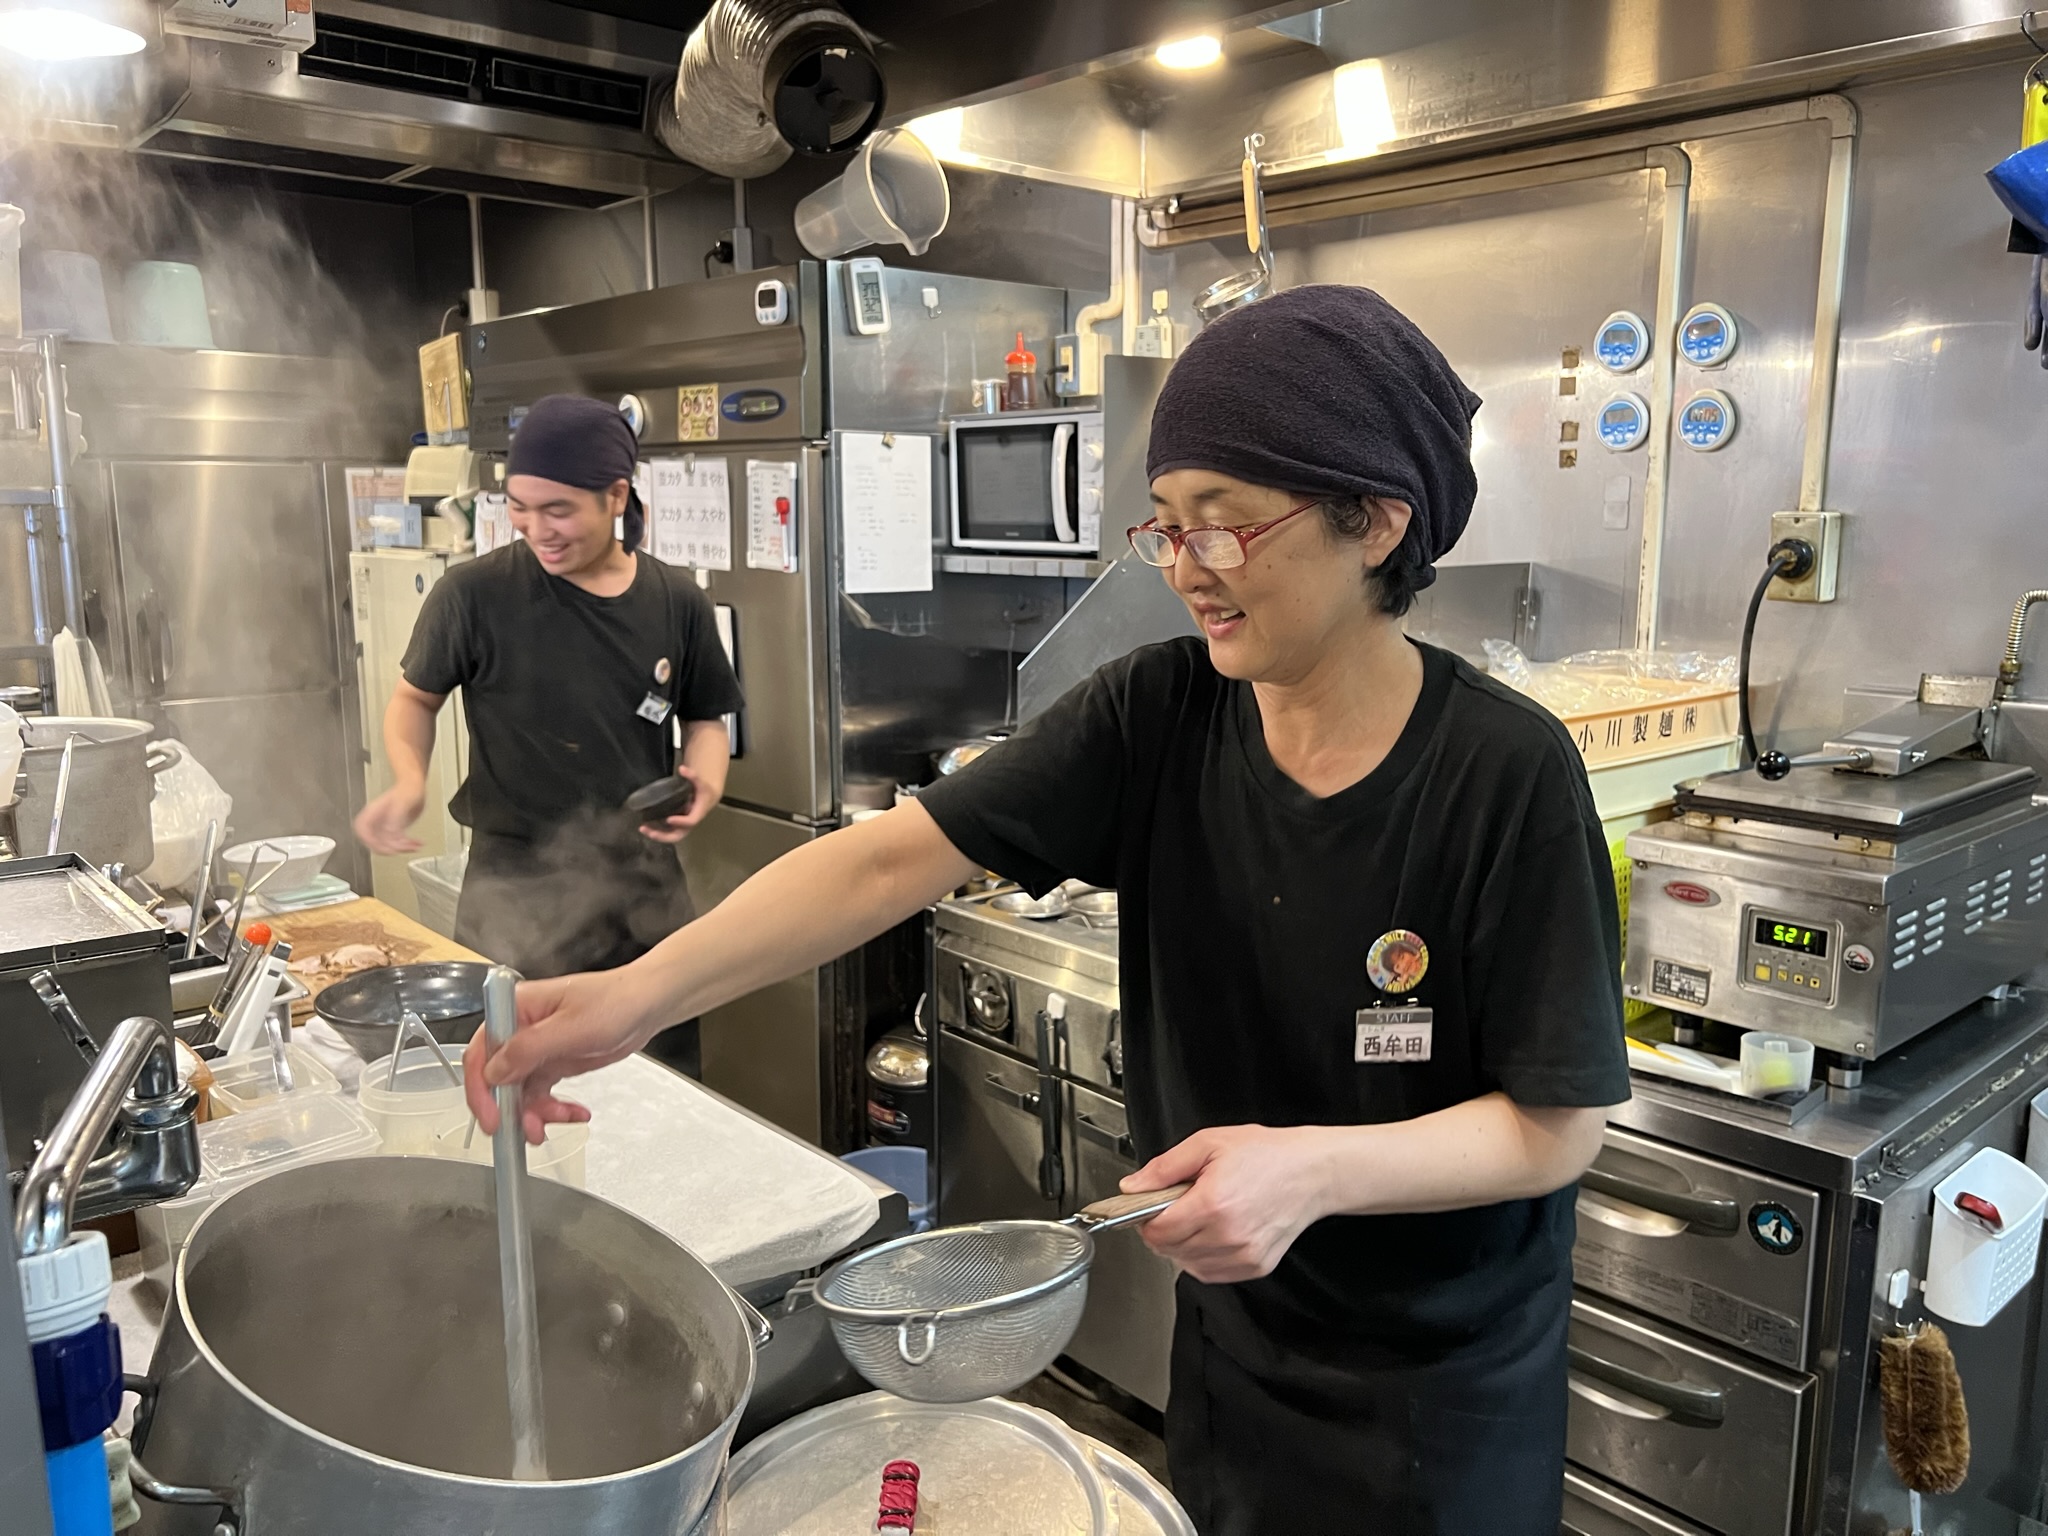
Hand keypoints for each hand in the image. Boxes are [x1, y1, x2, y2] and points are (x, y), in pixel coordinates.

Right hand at [353, 781, 425, 854]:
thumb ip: (395, 818)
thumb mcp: (402, 802)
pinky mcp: (393, 830)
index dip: (369, 840)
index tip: (382, 846)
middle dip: (388, 848)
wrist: (415, 786)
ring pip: (386, 845)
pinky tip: (416, 844)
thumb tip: (389, 832)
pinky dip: (406, 846)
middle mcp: (376, 820)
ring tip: (414, 846)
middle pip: (374, 841)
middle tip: (402, 848)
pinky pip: (396, 843)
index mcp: (373, 812)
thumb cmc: (408, 788)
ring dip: (401, 848)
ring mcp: (384, 826)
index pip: (362, 829)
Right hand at [464, 965, 668, 1142]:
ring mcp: (538, 1048)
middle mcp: (522, 1029)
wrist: (648, 1004)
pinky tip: (574, 1113)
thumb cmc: (616, 1001)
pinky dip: (554, 1110)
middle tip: (528, 1130)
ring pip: (519, 1092)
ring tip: (557, 1122)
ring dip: (533, 1114)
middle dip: (510, 1109)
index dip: (481, 1089)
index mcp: (517, 1009)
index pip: (481, 1052)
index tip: (492, 1117)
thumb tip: (494, 1071)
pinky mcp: (554, 1062)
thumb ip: (529, 1049)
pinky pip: (541, 1095)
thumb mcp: (572, 1027)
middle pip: (497, 1078)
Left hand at [638, 763, 715, 844]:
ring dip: (656, 835)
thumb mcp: (701, 782)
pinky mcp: (677, 825)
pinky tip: (645, 826)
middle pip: (678, 835)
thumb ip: (692, 775)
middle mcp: (689, 823)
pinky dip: (656, 831)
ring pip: (670, 836)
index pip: (690, 821)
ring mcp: (683, 826)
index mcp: (697, 813)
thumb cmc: (703, 790)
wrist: (706, 798)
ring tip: (642, 828)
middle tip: (650, 832)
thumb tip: (681, 768)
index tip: (668, 819)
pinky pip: (666, 832)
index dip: (680, 822)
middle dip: (664, 836)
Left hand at [1120, 1125, 1332, 1283]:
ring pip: (1187, 1265)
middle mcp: (1228, 1236)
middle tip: (1178, 1204)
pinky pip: (1210, 1272)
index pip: (1157, 1231)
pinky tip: (1213, 1232)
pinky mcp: (1254, 1267)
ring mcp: (1243, 1255)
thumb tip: (1132, 1187)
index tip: (1150, 1206)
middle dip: (1163, 1229)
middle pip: (1169, 1250)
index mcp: (1213, 1204)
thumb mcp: (1208, 1143)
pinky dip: (1202, 1257)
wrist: (1311, 1172)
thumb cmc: (1266, 1154)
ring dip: (1182, 1244)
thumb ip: (1164, 1168)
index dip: (1145, 1218)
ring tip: (1200, 1215)